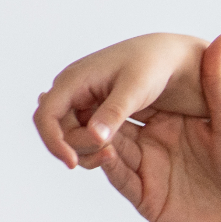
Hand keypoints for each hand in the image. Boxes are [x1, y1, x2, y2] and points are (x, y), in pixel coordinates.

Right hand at [35, 33, 211, 169]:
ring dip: (87, 150)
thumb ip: (114, 112)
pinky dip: (98, 146)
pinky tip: (116, 151)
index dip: (54, 142)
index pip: (46, 115)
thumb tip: (94, 137)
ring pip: (72, 136)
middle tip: (110, 155)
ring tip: (113, 155)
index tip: (73, 163)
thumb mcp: (136, 89)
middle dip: (78, 147)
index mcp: (74, 79)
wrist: (174, 58)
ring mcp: (84, 101)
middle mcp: (73, 90)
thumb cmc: (155, 65)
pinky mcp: (99, 111)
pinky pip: (89, 134)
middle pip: (58, 131)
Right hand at [83, 33, 220, 221]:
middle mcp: (153, 146)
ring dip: (87, 138)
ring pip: (104, 150)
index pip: (122, 106)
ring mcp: (149, 173)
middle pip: (103, 127)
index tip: (85, 82)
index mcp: (168, 124)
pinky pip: (118, 177)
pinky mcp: (148, 199)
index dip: (101, 96)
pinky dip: (106, 163)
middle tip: (69, 106)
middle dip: (83, 116)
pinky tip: (101, 151)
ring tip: (85, 128)